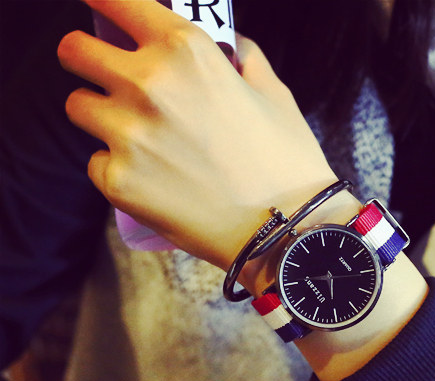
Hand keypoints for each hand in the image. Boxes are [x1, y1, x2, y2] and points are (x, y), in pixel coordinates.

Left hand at [57, 0, 338, 277]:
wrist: (285, 229)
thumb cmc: (286, 160)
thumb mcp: (274, 93)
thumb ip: (241, 57)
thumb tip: (225, 44)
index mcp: (186, 50)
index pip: (114, 0)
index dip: (101, 1)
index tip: (99, 8)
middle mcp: (147, 84)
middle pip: (73, 51)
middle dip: (87, 59)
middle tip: (108, 78)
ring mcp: (127, 135)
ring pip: (79, 106)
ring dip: (101, 115)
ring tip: (139, 138)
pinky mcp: (118, 182)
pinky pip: (96, 161)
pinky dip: (116, 166)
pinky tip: (152, 179)